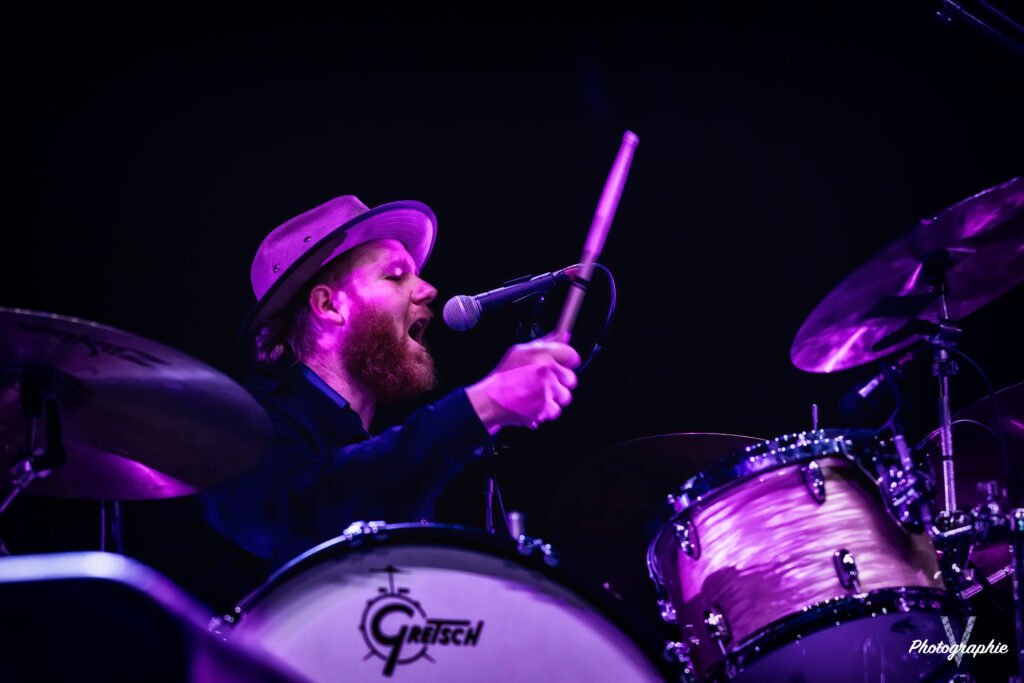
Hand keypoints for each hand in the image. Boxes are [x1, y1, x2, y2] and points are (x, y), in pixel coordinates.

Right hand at [465, 336, 580, 433]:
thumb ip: (545, 343)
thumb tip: (564, 335)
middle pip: (571, 378)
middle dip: (560, 382)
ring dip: (554, 397)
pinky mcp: (544, 408)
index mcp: (541, 354)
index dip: (569, 361)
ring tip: (538, 395)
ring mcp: (546, 391)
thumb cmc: (504, 376)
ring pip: (565, 396)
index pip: (571, 355)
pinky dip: (546, 410)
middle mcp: (546, 371)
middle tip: (546, 382)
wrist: (491, 400)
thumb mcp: (521, 351)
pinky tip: (534, 404)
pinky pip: (555, 410)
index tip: (566, 364)